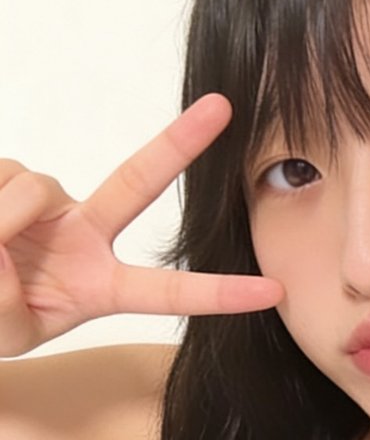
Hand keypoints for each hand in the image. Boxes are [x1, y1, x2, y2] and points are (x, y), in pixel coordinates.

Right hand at [0, 94, 283, 355]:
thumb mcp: (8, 333)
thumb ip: (8, 305)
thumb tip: (4, 243)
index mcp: (101, 286)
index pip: (169, 291)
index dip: (219, 293)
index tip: (273, 292)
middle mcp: (85, 236)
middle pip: (138, 183)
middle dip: (179, 143)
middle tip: (223, 106)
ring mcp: (49, 203)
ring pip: (31, 190)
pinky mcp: (9, 174)